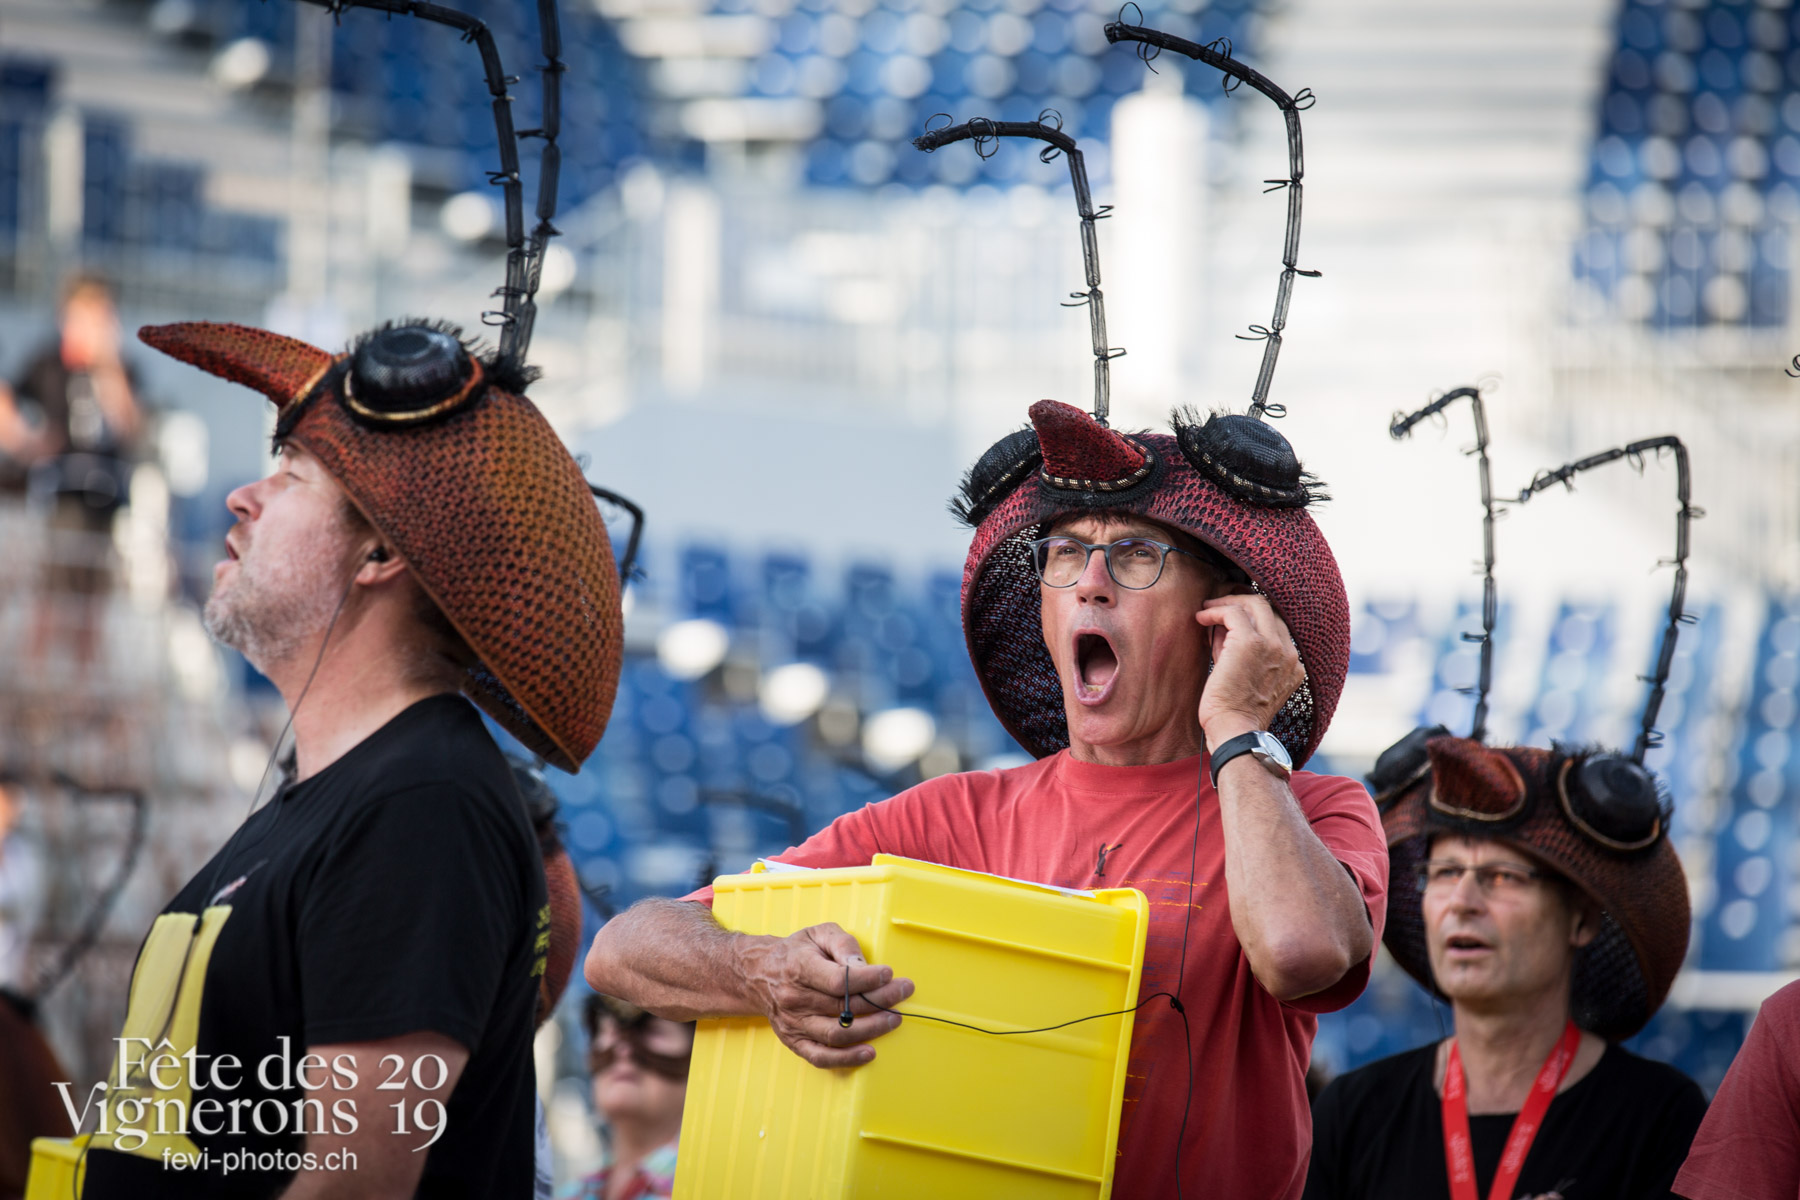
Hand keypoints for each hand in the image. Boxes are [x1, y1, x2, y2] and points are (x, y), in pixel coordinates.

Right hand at [734, 922, 913, 1067]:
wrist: (760, 974)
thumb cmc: (797, 951)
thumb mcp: (819, 934)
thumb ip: (843, 944)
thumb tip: (864, 967)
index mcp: (799, 967)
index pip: (837, 980)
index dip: (867, 979)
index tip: (889, 974)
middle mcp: (794, 998)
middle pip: (843, 1006)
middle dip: (880, 1000)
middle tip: (904, 991)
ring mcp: (793, 1023)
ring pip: (837, 1034)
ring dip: (871, 1029)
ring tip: (894, 1019)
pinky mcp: (794, 1041)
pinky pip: (821, 1057)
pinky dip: (847, 1059)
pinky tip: (869, 1052)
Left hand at [1194, 594, 1304, 747]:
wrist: (1235, 731)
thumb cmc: (1234, 712)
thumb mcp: (1246, 677)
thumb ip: (1241, 651)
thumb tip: (1222, 627)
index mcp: (1293, 664)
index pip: (1276, 625)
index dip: (1251, 617)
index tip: (1229, 618)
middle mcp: (1289, 652)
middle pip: (1269, 608)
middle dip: (1240, 602)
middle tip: (1217, 605)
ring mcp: (1274, 646)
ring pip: (1255, 603)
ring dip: (1227, 603)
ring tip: (1207, 609)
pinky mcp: (1251, 643)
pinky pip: (1233, 612)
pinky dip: (1215, 611)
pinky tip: (1201, 617)